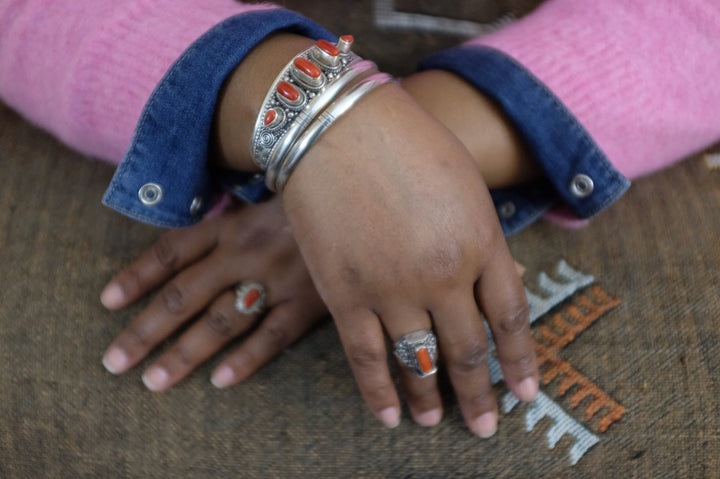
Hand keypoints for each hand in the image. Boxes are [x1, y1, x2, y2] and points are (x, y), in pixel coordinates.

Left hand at [100, 196, 326, 389]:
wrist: (361, 198)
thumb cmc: (309, 200)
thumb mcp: (264, 201)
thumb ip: (231, 224)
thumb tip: (194, 249)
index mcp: (232, 225)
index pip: (172, 252)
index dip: (137, 277)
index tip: (108, 302)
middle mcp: (245, 253)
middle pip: (185, 295)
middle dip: (146, 330)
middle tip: (116, 361)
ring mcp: (276, 279)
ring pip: (221, 321)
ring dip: (185, 353)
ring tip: (154, 381)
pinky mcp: (310, 301)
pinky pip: (273, 335)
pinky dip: (246, 359)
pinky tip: (220, 381)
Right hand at [279, 83, 537, 434]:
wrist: (336, 124)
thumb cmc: (405, 141)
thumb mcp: (463, 183)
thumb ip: (481, 236)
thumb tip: (494, 280)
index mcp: (482, 241)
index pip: (511, 317)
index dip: (522, 360)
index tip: (527, 393)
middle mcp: (445, 275)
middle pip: (471, 350)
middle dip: (482, 394)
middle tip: (486, 427)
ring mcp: (394, 289)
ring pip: (420, 362)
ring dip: (431, 399)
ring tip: (436, 423)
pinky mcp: (346, 296)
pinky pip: (367, 359)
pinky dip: (379, 393)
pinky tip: (389, 417)